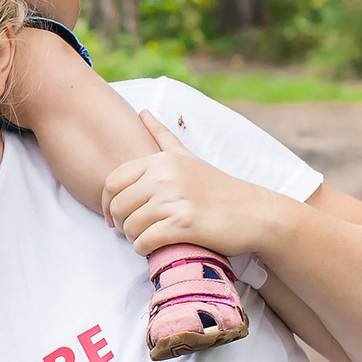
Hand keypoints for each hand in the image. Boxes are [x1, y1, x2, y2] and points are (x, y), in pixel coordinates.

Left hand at [103, 112, 292, 258]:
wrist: (253, 214)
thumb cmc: (217, 188)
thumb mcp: (188, 157)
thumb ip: (162, 137)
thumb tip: (142, 112)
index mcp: (162, 161)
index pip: (112, 181)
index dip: (107, 203)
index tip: (115, 216)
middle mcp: (165, 177)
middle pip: (118, 205)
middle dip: (119, 223)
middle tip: (132, 230)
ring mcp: (174, 201)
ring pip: (129, 226)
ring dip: (133, 237)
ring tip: (146, 238)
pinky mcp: (183, 225)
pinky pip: (144, 241)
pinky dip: (144, 248)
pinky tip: (154, 247)